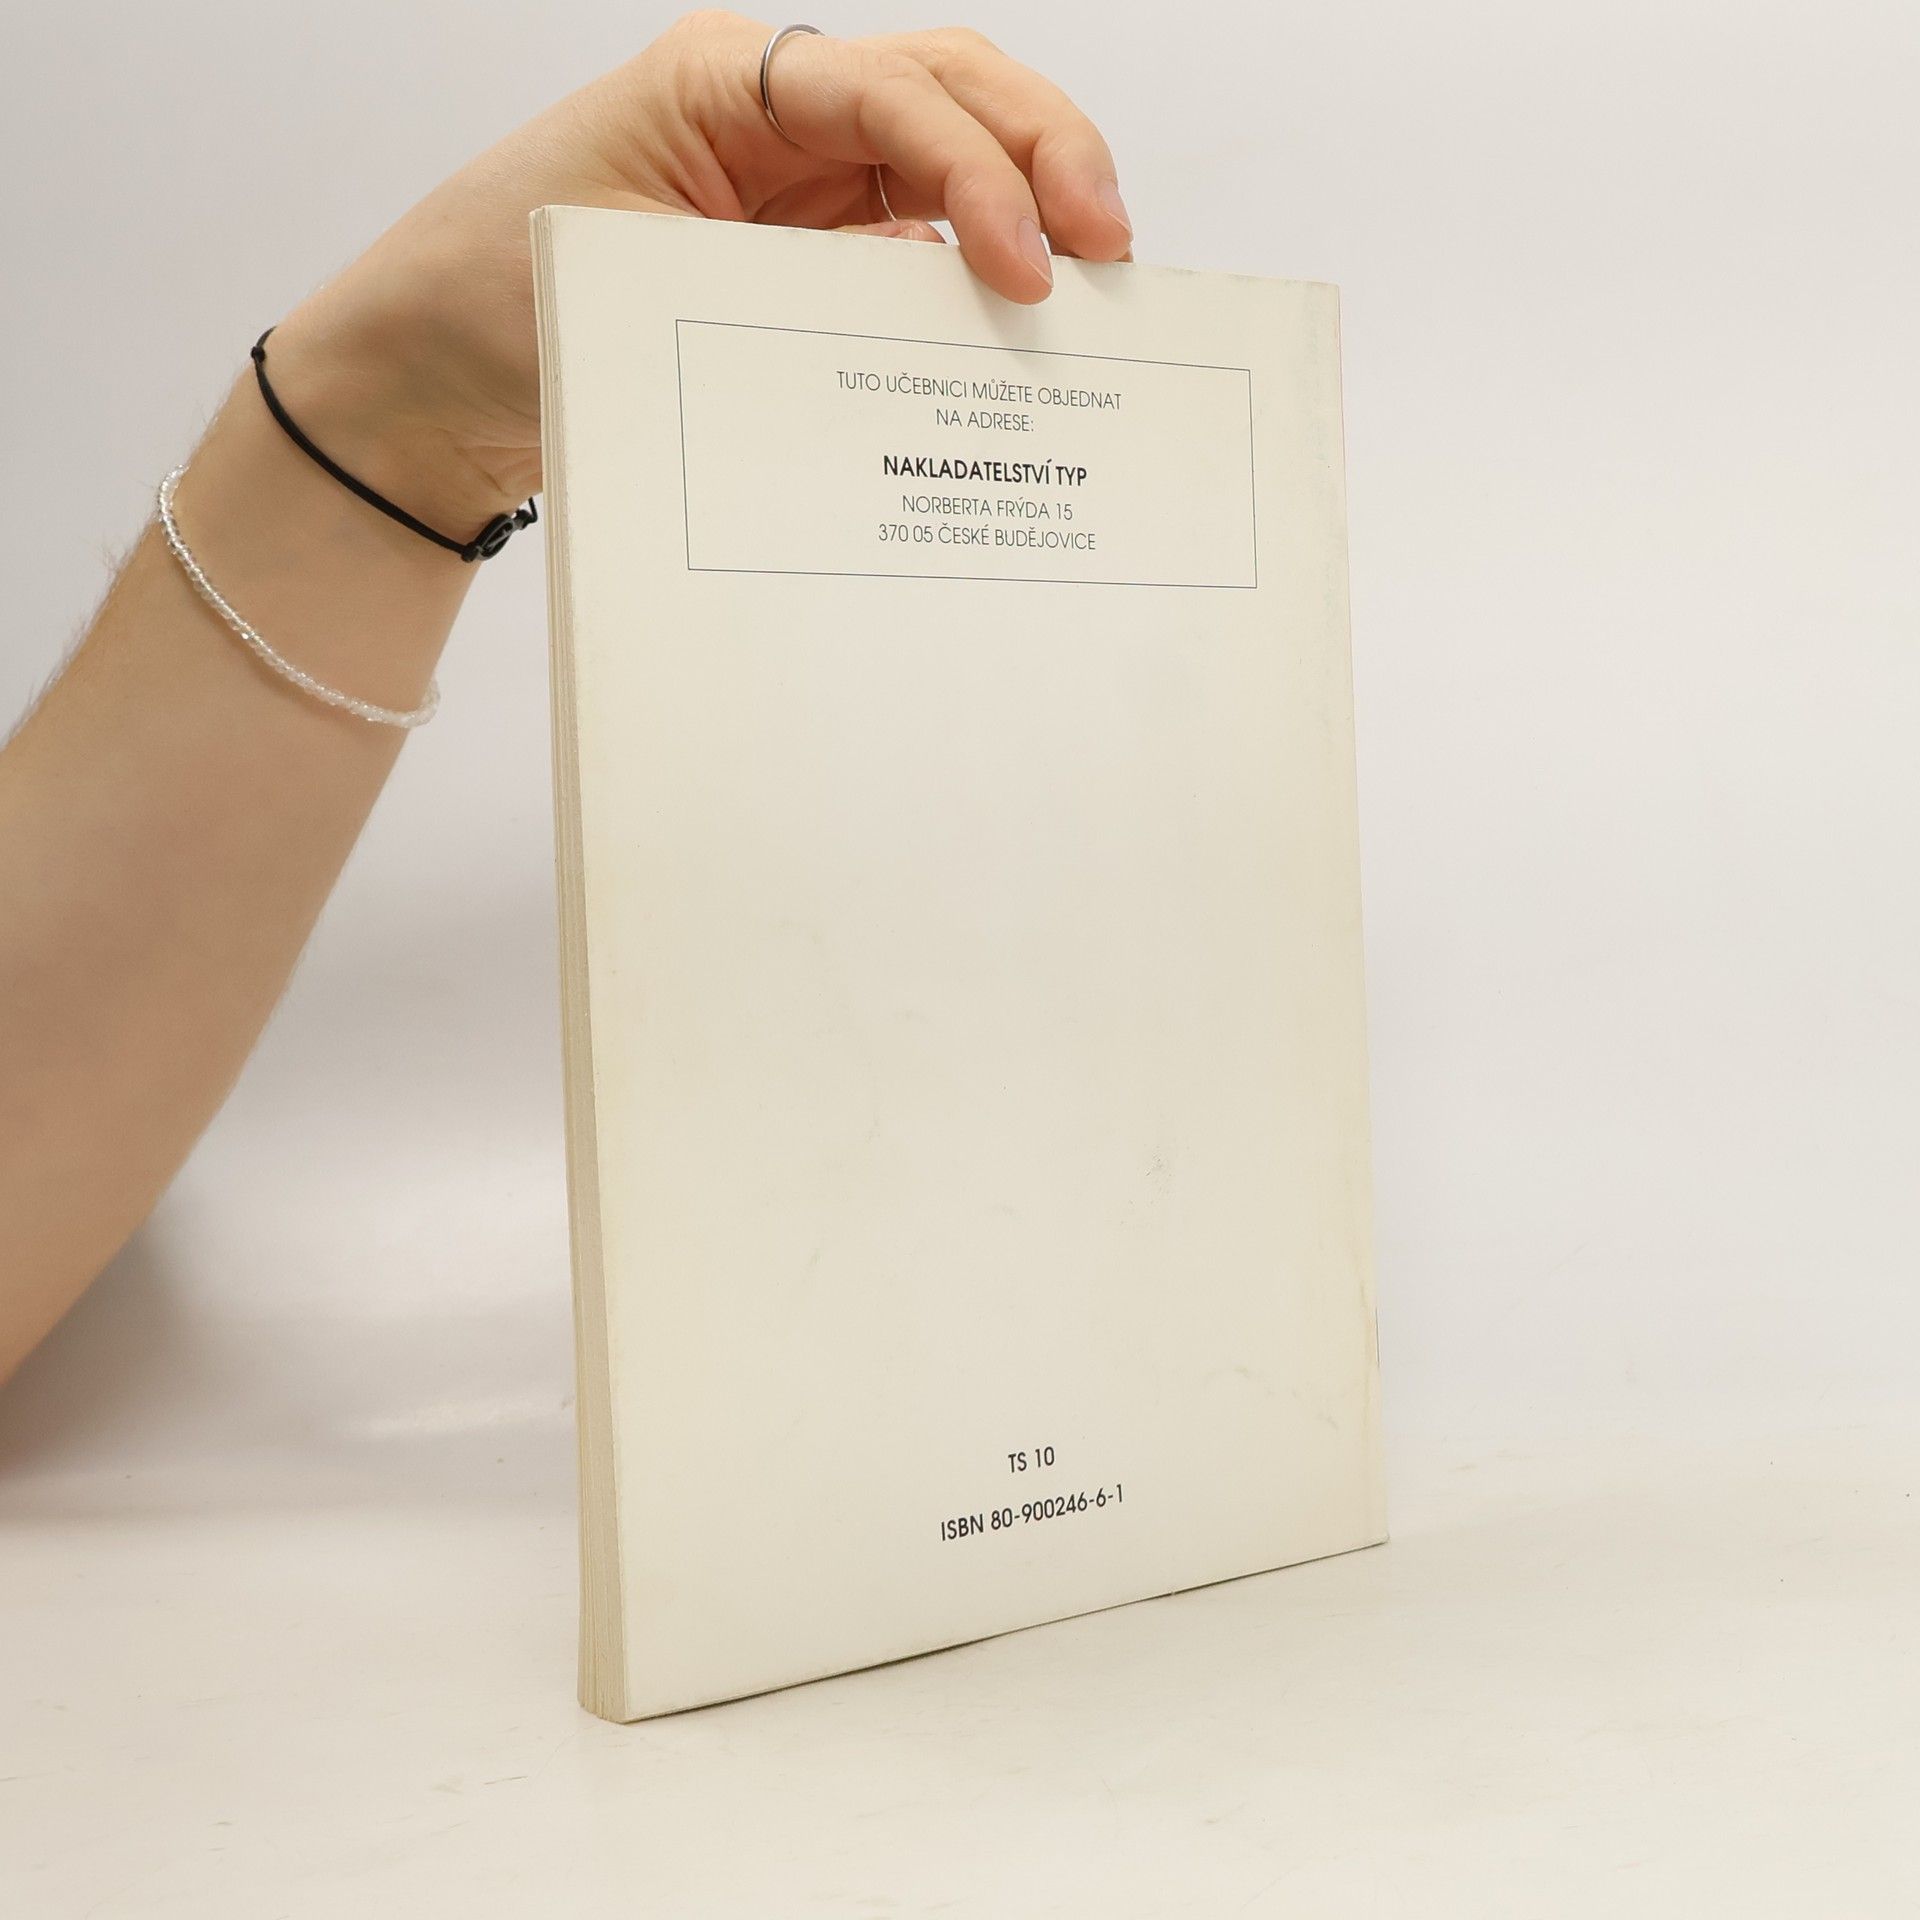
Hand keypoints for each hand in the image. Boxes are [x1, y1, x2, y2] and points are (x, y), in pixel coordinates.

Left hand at [267, 11, 1132, 539]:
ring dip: (1036, 202)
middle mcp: (772, 111)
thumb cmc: (491, 307)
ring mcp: (798, 179)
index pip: (889, 92)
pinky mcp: (809, 251)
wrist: (428, 379)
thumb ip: (786, 289)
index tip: (1025, 268)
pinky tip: (1020, 326)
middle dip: (1046, 153)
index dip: (978, 169)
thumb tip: (935, 321)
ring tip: (1097, 285)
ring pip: (954, 154)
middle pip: (952, 89)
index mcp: (717, 81)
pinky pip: (919, 244)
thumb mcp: (633, 285)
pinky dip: (980, 274)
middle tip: (1112, 251)